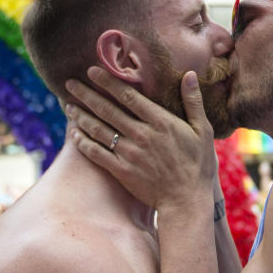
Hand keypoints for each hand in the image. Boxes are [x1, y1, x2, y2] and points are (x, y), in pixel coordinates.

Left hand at [64, 66, 215, 209]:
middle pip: (107, 110)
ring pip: (98, 130)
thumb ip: (193, 102)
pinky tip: (73, 134)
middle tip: (70, 83)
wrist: (186, 201)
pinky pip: (96, 153)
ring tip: (68, 105)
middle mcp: (141, 135)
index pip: (128, 96)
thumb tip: (190, 74)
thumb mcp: (203, 131)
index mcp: (160, 122)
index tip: (92, 71)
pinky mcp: (121, 171)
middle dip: (86, 94)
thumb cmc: (198, 165)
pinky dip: (83, 142)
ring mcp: (129, 154)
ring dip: (81, 116)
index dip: (108, 82)